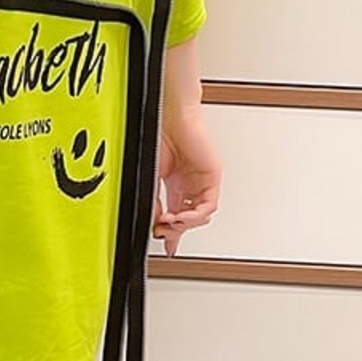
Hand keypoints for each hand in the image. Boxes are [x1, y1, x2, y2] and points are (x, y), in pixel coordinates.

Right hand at [152, 105, 221, 256]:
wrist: (169, 116)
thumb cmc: (158, 135)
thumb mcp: (149, 174)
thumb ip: (153, 199)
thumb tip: (154, 221)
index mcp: (174, 182)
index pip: (175, 213)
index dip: (170, 232)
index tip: (166, 245)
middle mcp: (189, 183)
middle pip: (188, 217)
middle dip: (176, 230)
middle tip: (165, 236)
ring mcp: (201, 181)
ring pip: (200, 214)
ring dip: (185, 223)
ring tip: (171, 223)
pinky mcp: (212, 177)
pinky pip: (208, 205)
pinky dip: (195, 214)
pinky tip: (183, 215)